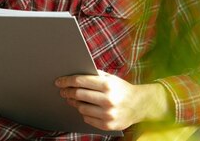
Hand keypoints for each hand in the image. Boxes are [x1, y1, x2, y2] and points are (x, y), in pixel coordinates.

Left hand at [55, 71, 171, 130]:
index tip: (59, 82)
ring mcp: (107, 114)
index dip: (67, 81)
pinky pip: (87, 118)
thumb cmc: (122, 89)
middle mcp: (107, 100)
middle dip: (67, 92)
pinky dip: (84, 113)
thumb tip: (74, 74)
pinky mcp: (107, 125)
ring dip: (75, 103)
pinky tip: (85, 108)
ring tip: (73, 99)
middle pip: (78, 94)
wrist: (140, 106)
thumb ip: (94, 75)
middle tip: (63, 91)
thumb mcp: (111, 78)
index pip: (80, 81)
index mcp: (107, 85)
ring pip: (81, 108)